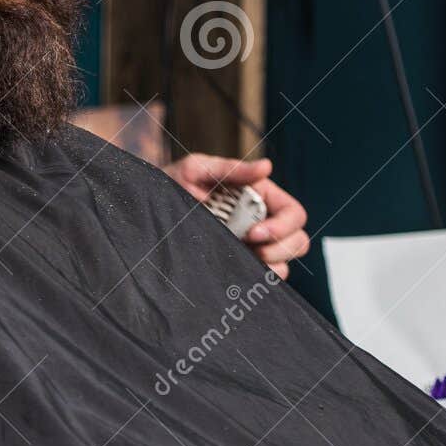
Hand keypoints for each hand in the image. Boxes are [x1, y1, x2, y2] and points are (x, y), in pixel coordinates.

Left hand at [162, 154, 309, 279]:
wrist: (147, 213)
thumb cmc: (171, 184)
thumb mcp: (197, 170)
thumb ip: (232, 169)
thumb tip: (267, 166)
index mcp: (259, 197)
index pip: (294, 213)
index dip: (283, 226)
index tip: (253, 232)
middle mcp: (261, 223)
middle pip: (298, 241)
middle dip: (280, 248)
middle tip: (250, 247)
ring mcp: (251, 247)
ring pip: (284, 264)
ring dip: (271, 265)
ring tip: (242, 259)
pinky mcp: (238, 265)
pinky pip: (261, 279)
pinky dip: (257, 280)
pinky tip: (234, 272)